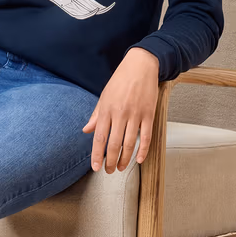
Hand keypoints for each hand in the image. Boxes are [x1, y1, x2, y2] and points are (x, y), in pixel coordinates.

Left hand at [82, 48, 159, 172]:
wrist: (140, 65)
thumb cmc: (120, 80)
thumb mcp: (104, 95)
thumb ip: (96, 115)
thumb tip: (86, 131)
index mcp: (106, 109)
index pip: (100, 137)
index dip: (97, 154)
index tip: (96, 167)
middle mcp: (120, 113)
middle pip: (114, 144)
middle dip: (110, 161)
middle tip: (109, 171)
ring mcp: (135, 114)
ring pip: (130, 143)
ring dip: (125, 159)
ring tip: (121, 167)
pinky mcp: (149, 114)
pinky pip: (146, 137)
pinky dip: (143, 150)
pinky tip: (139, 160)